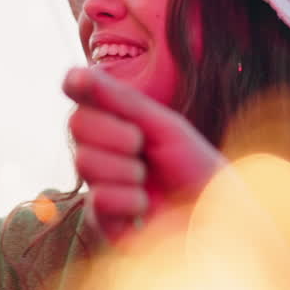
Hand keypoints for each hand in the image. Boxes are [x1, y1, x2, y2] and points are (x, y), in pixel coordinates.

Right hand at [63, 67, 225, 242]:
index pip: (79, 92)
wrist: (215, 214)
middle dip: (116, 134)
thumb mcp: (164, 125)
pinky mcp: (100, 218)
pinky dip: (130, 200)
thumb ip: (121, 100)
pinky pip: (98, 198)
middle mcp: (97, 146)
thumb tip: (79, 71)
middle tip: (142, 145)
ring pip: (85, 161)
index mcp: (112, 117)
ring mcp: (96, 180)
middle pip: (77, 124)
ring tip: (147, 180)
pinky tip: (143, 207)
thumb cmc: (193, 165)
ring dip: (127, 170)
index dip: (74, 84)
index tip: (80, 82)